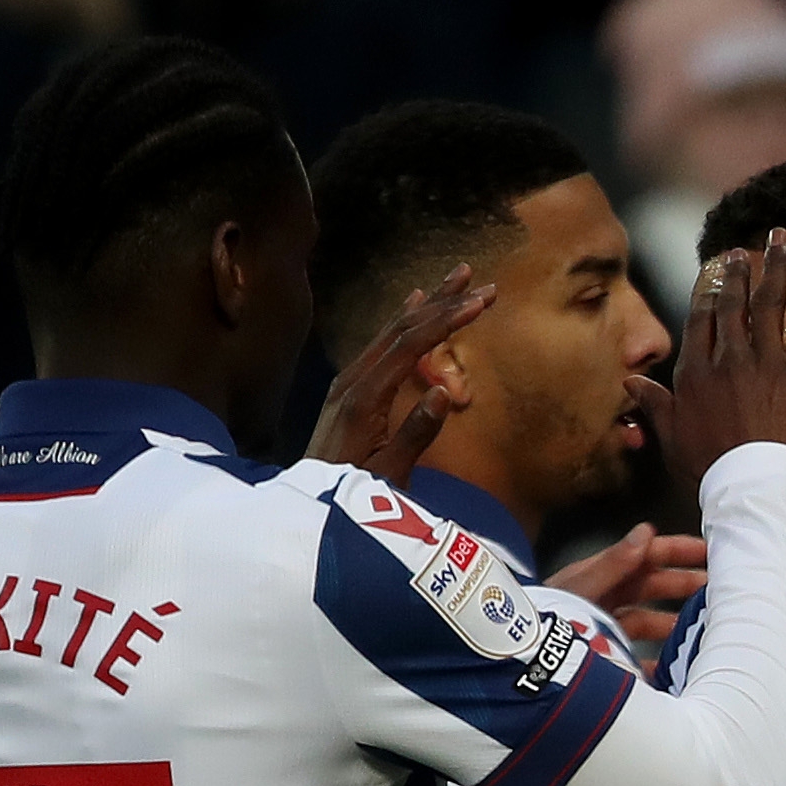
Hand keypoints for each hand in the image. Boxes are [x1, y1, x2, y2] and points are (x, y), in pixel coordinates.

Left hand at [311, 267, 494, 479]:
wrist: (305, 507)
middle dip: (442, 301)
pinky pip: (381, 344)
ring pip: (391, 331)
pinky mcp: (350, 389)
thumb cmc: (351, 495)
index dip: (447, 320)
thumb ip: (415, 435)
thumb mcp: (388, 475)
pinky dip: (403, 321)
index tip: (480, 302)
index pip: (411, 346)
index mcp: (366, 397)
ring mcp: (349, 381)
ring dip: (426, 304)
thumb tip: (443, 394)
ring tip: (454, 279)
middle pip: (402, 328)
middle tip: (478, 279)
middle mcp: (354, 380)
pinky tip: (413, 305)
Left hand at [548, 525, 707, 656]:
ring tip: (700, 628)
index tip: (709, 552)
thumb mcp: (581, 587)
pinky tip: (673, 668)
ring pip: (646, 622)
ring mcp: (603, 627)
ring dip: (672, 623)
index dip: (676, 551)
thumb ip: (614, 563)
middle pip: (649, 587)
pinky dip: (655, 663)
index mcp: (600, 575)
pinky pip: (635, 658)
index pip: (644, 555)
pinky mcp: (603, 656)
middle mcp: (603, 598)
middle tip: (716, 588)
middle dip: (682, 585)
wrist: (516, 656)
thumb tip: (646, 532)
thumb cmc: (545, 616)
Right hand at [663, 232, 785, 476]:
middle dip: (738, 273)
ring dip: (776, 266)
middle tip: (743, 251)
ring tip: (781, 237)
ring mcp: (765, 361)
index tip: (714, 273)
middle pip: (731, 304)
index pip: (700, 320)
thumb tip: (630, 382)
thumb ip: (655, 405)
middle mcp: (727, 358)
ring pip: (769, 302)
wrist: (750, 488)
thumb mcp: (672, 437)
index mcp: (695, 372)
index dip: (707, 293)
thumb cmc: (709, 471)